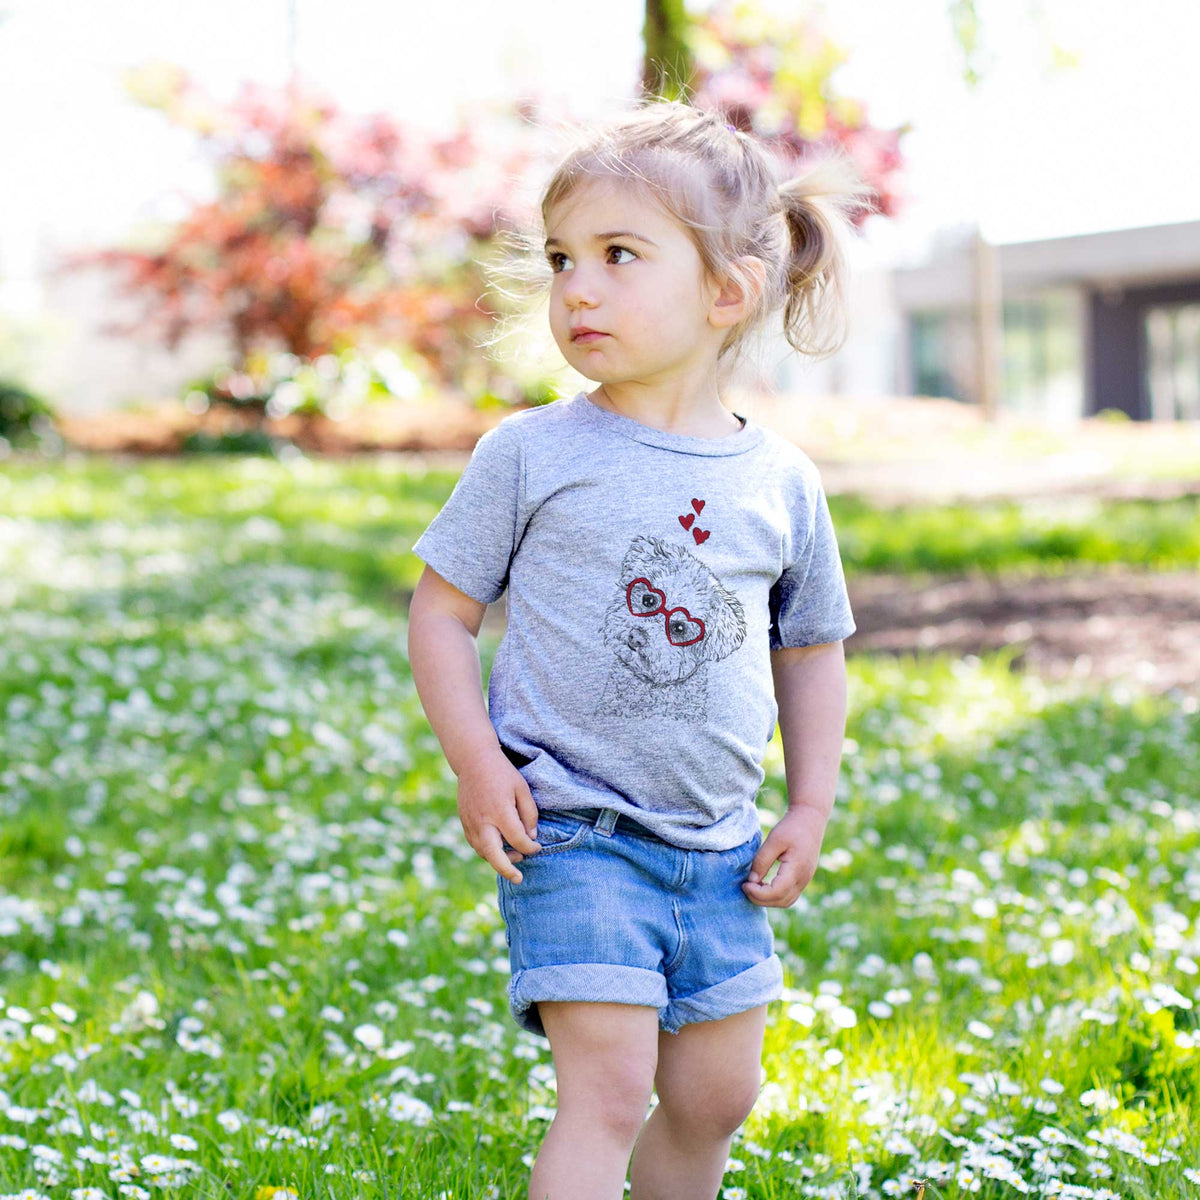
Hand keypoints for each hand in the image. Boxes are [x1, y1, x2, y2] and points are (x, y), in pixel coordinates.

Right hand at [456, 749, 540, 884]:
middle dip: (507, 870)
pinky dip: (487, 851)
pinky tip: (499, 848)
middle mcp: (483, 821)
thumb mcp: (522, 789)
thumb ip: (529, 814)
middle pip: (493, 855)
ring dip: (498, 860)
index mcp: (500, 812)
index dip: (530, 848)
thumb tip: (531, 837)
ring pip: (483, 852)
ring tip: (514, 858)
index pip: (518, 840)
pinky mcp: (464, 823)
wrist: (473, 761)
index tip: (537, 847)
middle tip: (519, 878)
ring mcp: (471, 823)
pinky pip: (475, 844)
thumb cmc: (502, 773)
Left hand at [742, 806, 828, 907]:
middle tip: (745, 887)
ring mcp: (805, 880)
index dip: (758, 893)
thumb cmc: (792, 827)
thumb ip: (762, 861)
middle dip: (761, 899)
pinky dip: (775, 896)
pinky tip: (763, 885)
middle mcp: (803, 879)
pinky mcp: (803, 878)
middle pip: (781, 901)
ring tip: (753, 887)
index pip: (777, 892)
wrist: (810, 819)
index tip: (744, 884)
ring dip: (768, 900)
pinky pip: (789, 895)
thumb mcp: (774, 840)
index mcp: (797, 869)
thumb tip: (751, 881)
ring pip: (786, 901)